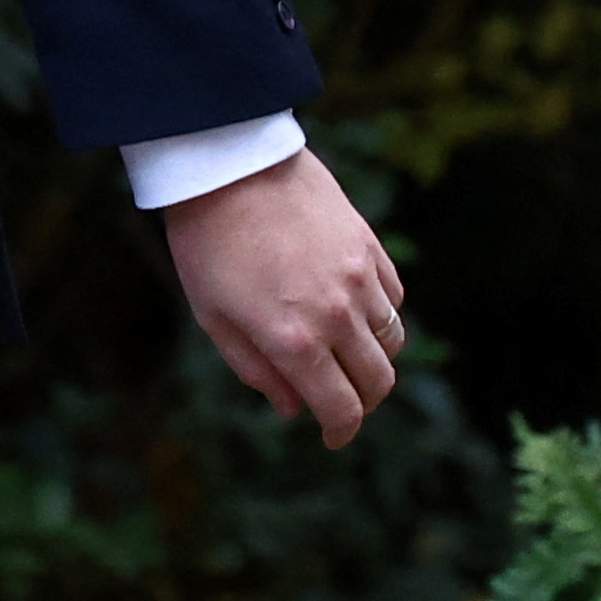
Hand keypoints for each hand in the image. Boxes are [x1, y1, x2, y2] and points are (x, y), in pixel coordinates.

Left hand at [161, 147, 406, 448]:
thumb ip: (256, 369)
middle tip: (339, 399)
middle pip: (378, 382)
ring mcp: (359, 278)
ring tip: (345, 354)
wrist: (227, 164)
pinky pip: (393, 298)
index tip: (332, 435)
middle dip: (361, 402)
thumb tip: (293, 408)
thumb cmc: (207, 242)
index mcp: (295, 340)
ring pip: (393, 341)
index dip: (341, 431)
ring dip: (374, 359)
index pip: (342, 408)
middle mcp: (337, 314)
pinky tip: (352, 309)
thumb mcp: (213, 316)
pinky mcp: (369, 245)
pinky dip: (381, 314)